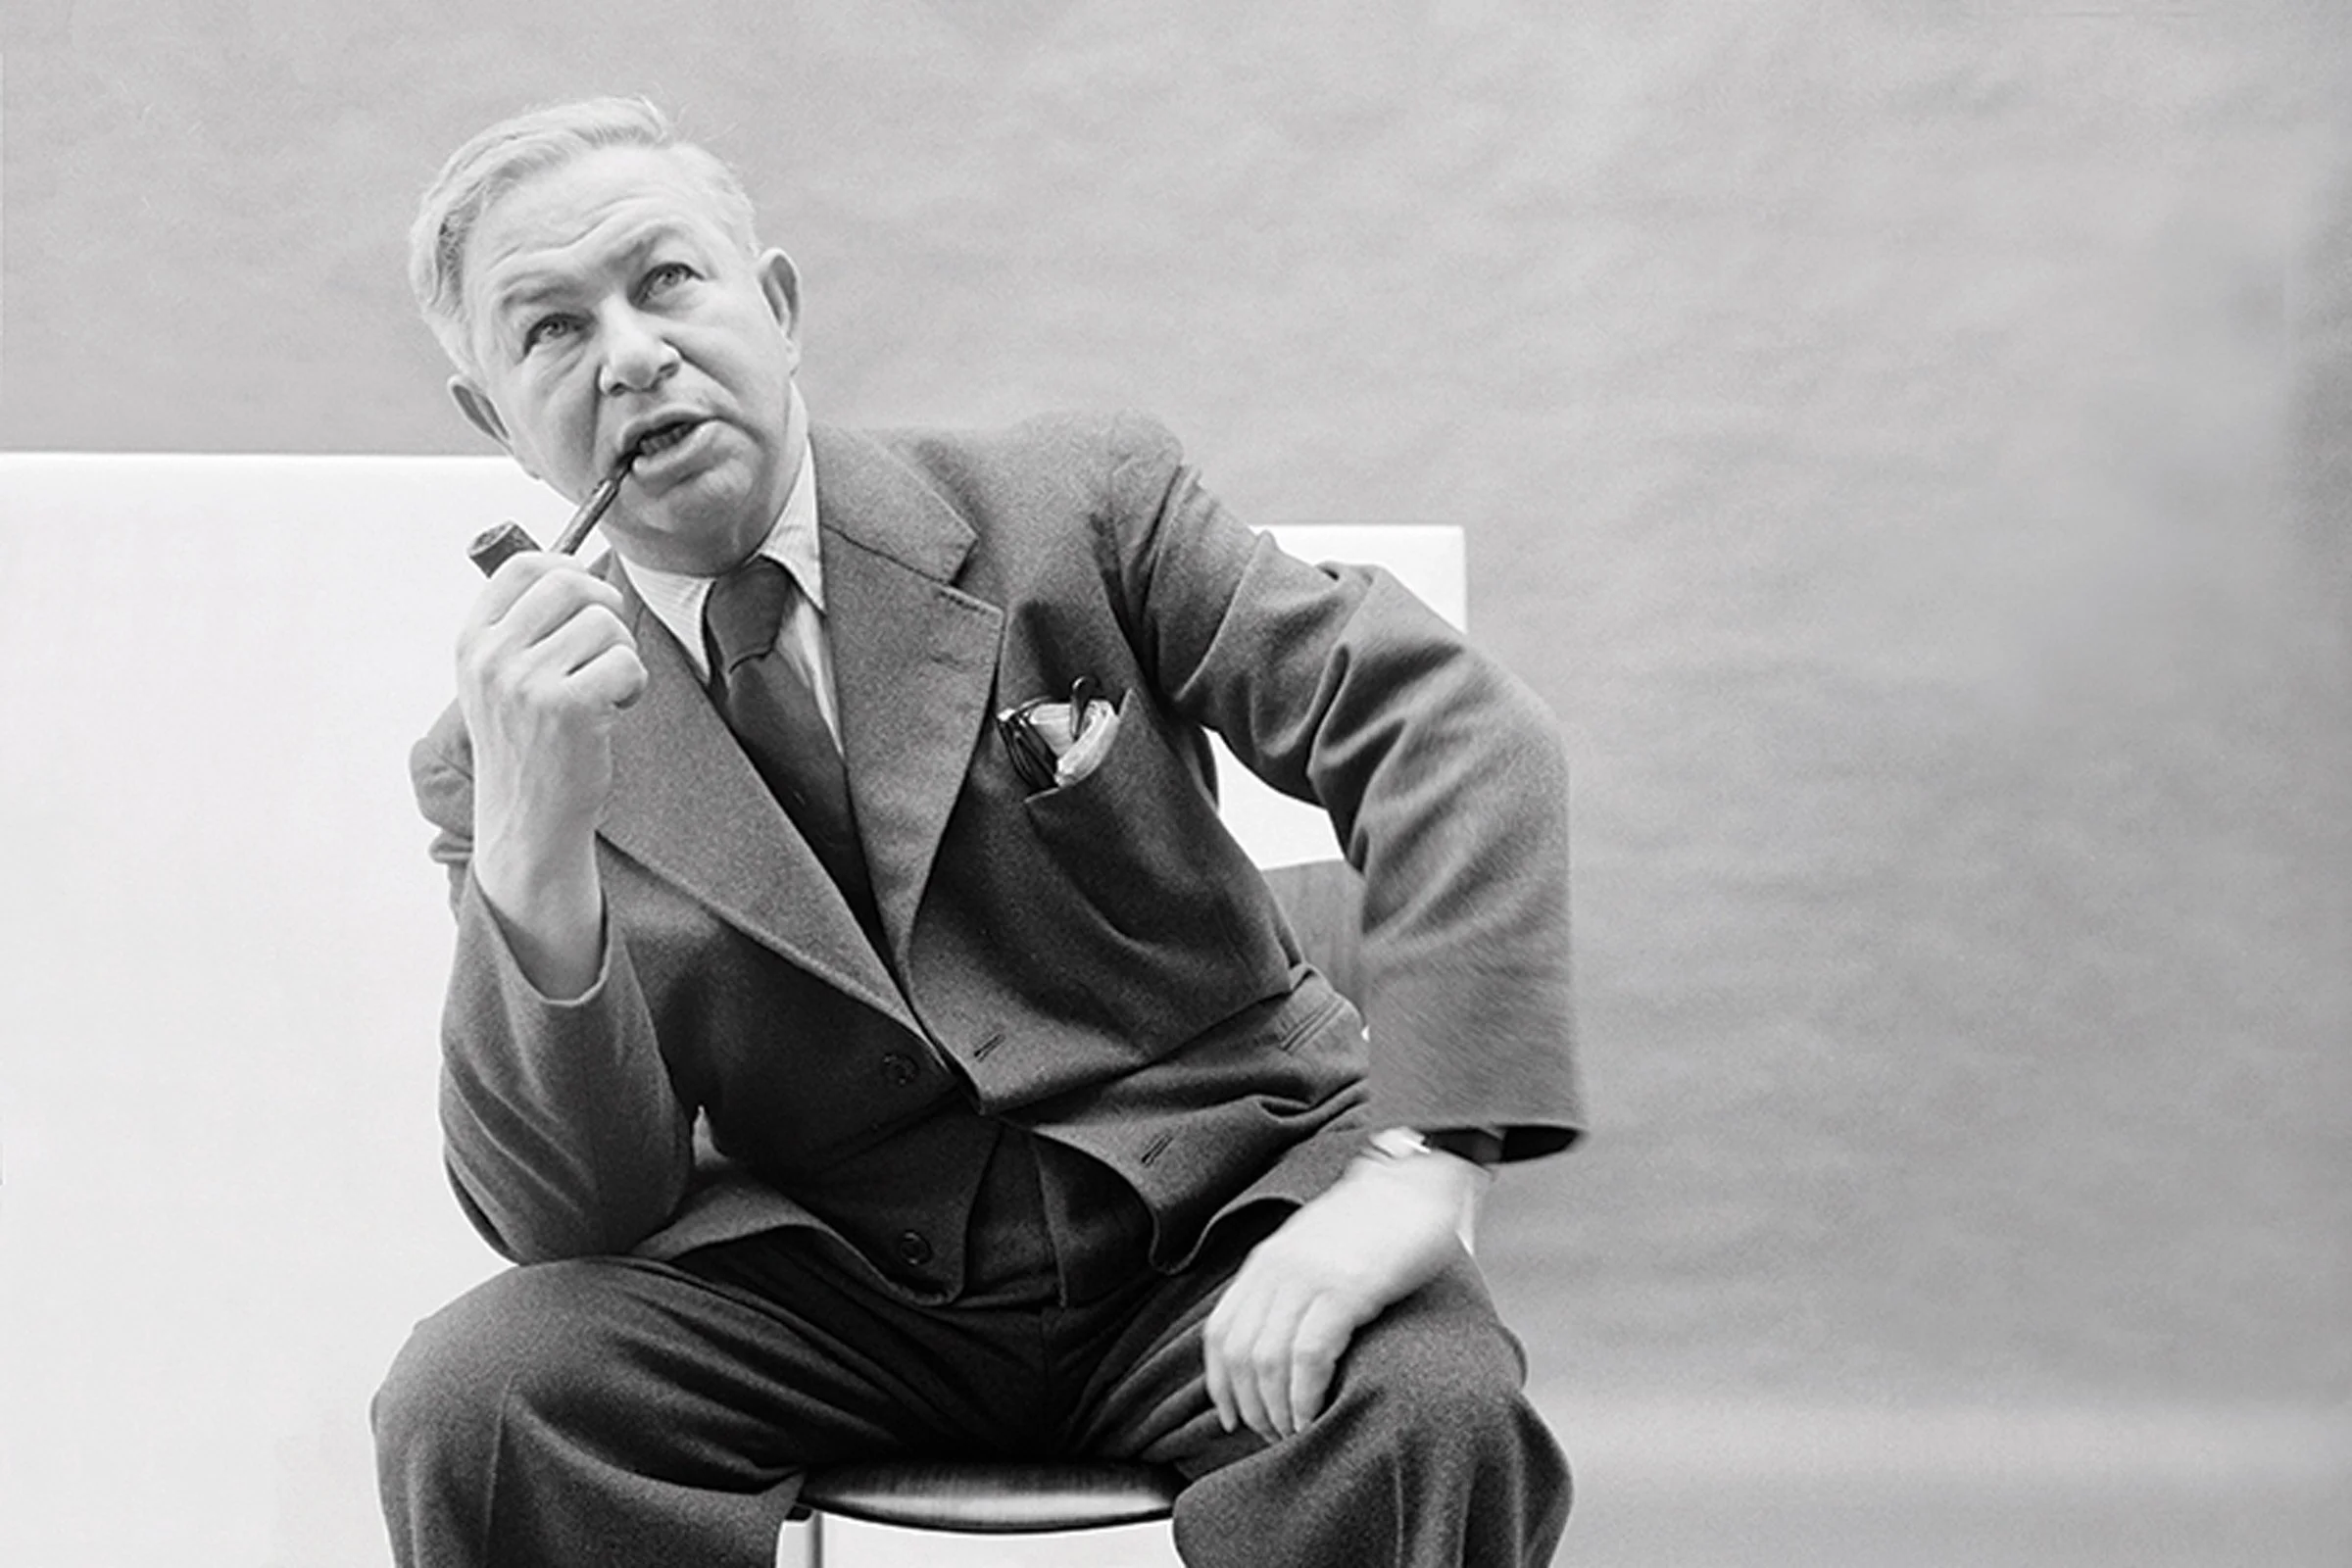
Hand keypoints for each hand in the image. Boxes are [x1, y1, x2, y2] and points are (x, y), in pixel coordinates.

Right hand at [455, 552, 647, 994]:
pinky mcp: (567, 707)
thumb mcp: (500, 681)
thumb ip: (523, 628)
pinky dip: (634, 684)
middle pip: (571, 583)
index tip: (587, 601)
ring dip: (621, 655)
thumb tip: (579, 568)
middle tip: (607, 649)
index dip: (569, 569)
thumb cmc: (528, 746)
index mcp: (472, 642)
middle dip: (606, 609)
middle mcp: (491, 657)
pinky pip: (626, 661)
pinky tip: (614, 711)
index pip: (523, 566)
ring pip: (606, 623)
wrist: (528, 823)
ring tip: (604, 692)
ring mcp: (525, 682)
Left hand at [1202, 1147, 1481, 1440]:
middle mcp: (1278, 1270)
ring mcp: (1310, 1278)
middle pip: (1240, 1355)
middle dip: (1252, 1406)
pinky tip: (1316, 1414)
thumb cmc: (1377, 1221)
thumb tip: (1283, 1338)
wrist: (1418, 1180)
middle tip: (1273, 1435)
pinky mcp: (1348, 1289)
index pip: (1220, 1333)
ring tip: (1296, 1432)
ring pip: (1268, 1362)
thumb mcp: (1315, 1246)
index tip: (1233, 1417)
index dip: (1221, 1384)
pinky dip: (1306, 1396)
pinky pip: (1309, 1357)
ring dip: (1278, 1410)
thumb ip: (1293, 1284)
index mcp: (1266, 1262)